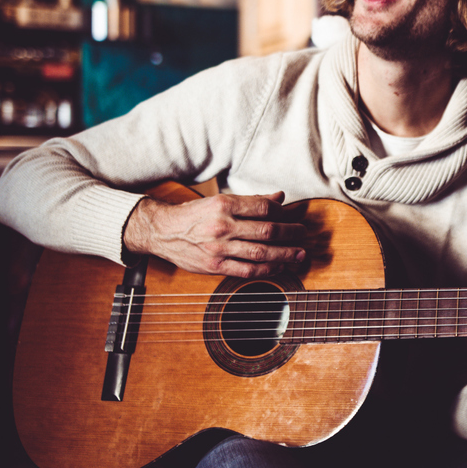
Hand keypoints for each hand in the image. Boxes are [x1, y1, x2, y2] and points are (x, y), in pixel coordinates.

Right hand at [123, 191, 305, 277]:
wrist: (163, 232)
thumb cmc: (194, 215)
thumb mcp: (219, 201)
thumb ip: (250, 201)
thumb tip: (279, 196)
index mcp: (224, 205)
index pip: (263, 208)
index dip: (281, 212)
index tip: (290, 215)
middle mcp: (222, 226)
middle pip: (267, 231)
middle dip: (290, 233)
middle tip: (303, 233)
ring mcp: (218, 248)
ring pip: (260, 253)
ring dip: (285, 254)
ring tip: (299, 254)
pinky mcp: (214, 266)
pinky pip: (247, 271)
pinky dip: (266, 270)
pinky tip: (279, 267)